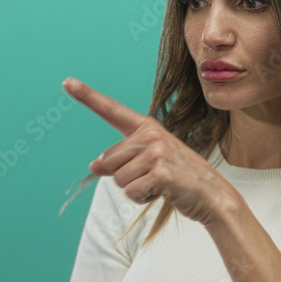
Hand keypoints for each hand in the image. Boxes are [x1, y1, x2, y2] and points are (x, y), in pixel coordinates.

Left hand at [63, 77, 237, 226]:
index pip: (112, 110)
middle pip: (108, 160)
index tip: (67, 82)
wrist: (213, 195)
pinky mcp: (161, 173)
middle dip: (123, 176)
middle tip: (152, 177)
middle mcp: (151, 135)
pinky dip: (142, 199)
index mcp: (147, 128)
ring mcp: (157, 153)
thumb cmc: (180, 178)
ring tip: (159, 184)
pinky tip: (163, 192)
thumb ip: (122, 160)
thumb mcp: (150, 163)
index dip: (87, 96)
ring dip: (134, 189)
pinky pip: (131, 192)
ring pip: (118, 179)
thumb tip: (94, 165)